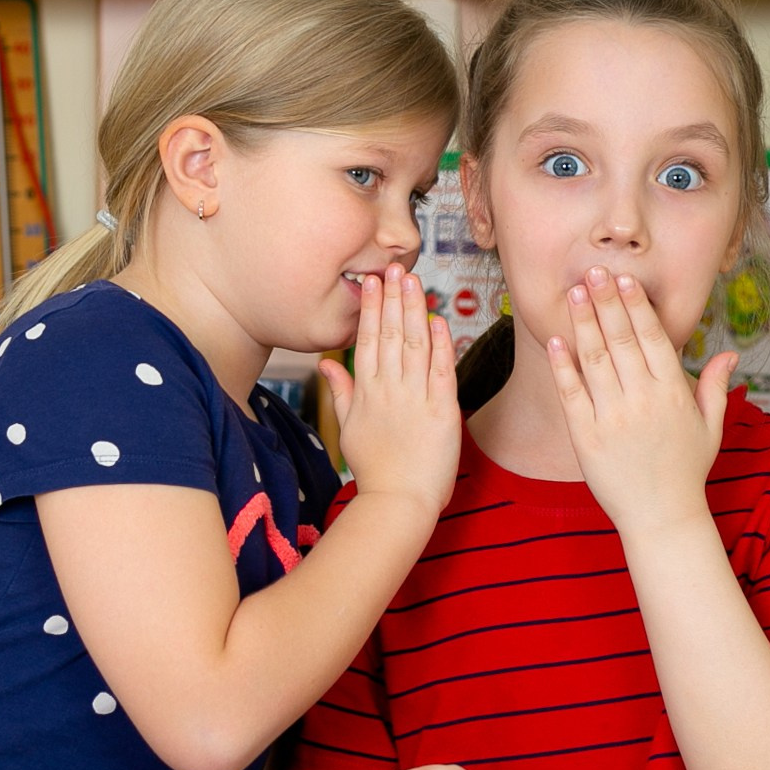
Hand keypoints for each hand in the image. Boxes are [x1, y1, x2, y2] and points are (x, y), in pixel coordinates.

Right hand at [319, 263, 460, 516]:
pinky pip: (442, 371)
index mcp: (367, 392)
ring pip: (415, 345)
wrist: (398, 502)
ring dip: (415, 311)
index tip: (373, 281)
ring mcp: (416, 398)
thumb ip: (341, 391)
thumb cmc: (374, 468)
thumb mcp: (349, 427)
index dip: (372, 308)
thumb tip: (327, 364)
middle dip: (392, 299)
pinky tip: (440, 321)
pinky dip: (442, 345)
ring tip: (413, 282)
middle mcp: (390, 389)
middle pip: (391, 335)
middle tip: (393, 268)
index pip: (368, 340)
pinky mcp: (443, 411)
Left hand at [547, 266, 738, 529]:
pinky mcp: (585, 437)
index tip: (625, 279)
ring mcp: (612, 418)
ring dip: (584, 323)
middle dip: (607, 302)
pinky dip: (562, 366)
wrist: (661, 517)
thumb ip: (715, 387)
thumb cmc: (686, 471)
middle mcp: (643, 401)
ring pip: (595, 360)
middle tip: (594, 270)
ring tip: (576, 292)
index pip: (653, 338)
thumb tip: (731, 354)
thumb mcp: (710, 427)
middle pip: (622, 340)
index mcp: (672, 394)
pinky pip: (571, 394)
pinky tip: (556, 340)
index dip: (637, 306)